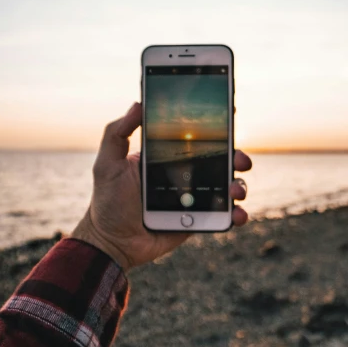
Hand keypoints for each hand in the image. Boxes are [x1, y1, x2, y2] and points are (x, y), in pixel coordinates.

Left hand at [71, 102, 251, 269]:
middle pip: (219, 160)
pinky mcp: (199, 219)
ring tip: (235, 191)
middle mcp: (185, 174)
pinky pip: (224, 214)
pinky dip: (237, 214)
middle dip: (236, 155)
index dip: (215, 128)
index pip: (196, 137)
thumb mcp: (107, 163)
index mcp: (167, 157)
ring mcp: (195, 198)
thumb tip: (137, 104)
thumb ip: (117, 133)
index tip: (229, 116)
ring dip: (239, 185)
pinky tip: (236, 215)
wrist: (113, 242)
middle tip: (239, 159)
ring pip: (227, 185)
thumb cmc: (108, 201)